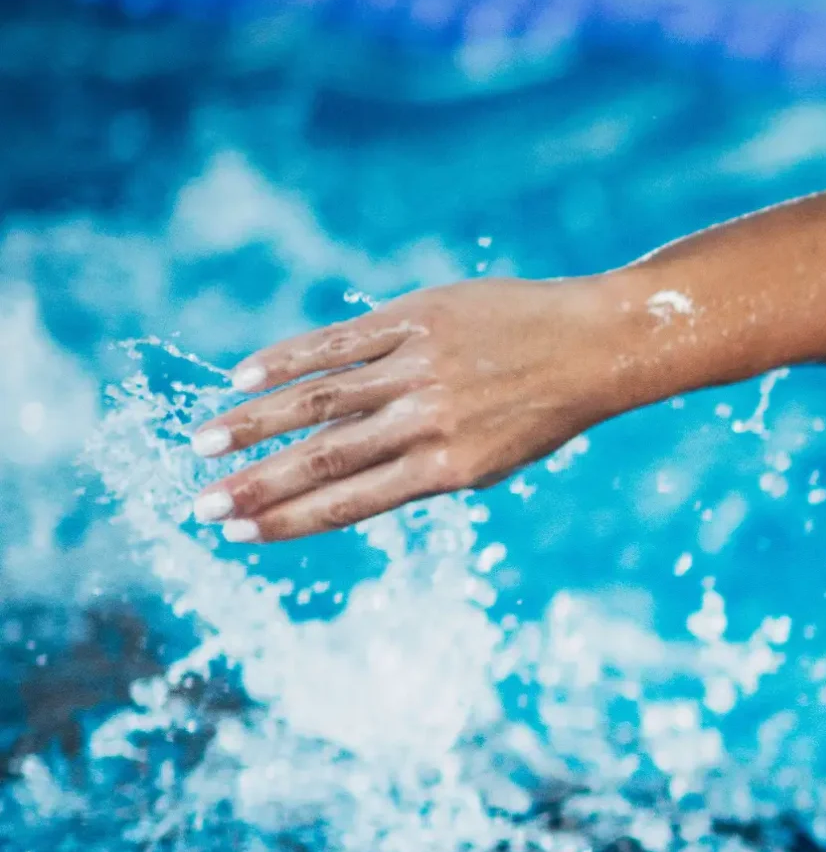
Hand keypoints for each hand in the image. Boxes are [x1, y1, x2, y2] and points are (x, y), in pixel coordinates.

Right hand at [190, 275, 631, 542]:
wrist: (597, 345)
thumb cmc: (543, 408)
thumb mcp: (492, 456)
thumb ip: (423, 464)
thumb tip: (345, 471)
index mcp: (450, 467)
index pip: (353, 501)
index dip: (292, 519)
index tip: (240, 532)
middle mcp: (429, 421)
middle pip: (325, 458)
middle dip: (258, 484)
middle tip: (202, 504)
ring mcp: (420, 368)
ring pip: (321, 399)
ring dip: (256, 422)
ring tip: (206, 441)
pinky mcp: (417, 319)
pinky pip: (341, 342)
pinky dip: (289, 358)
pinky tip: (245, 376)